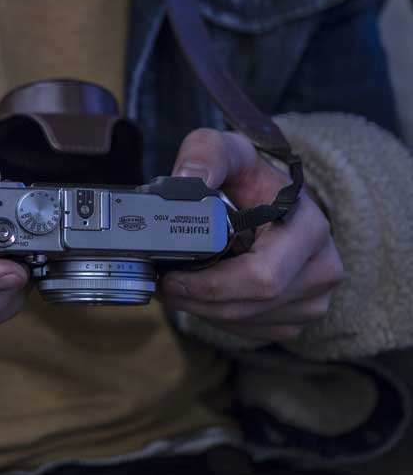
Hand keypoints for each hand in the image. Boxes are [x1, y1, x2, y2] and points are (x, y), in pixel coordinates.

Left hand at [161, 129, 343, 341]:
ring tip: (175, 287)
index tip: (169, 276)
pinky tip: (200, 296)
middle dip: (198, 300)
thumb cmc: (247, 177)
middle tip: (162, 285)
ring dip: (203, 311)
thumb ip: (206, 154)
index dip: (210, 286)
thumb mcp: (226, 150)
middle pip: (251, 306)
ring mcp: (314, 298)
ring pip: (247, 323)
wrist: (272, 199)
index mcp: (309, 227)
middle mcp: (322, 267)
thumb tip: (185, 179)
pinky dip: (218, 318)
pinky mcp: (297, 318)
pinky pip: (251, 332)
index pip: (262, 276)